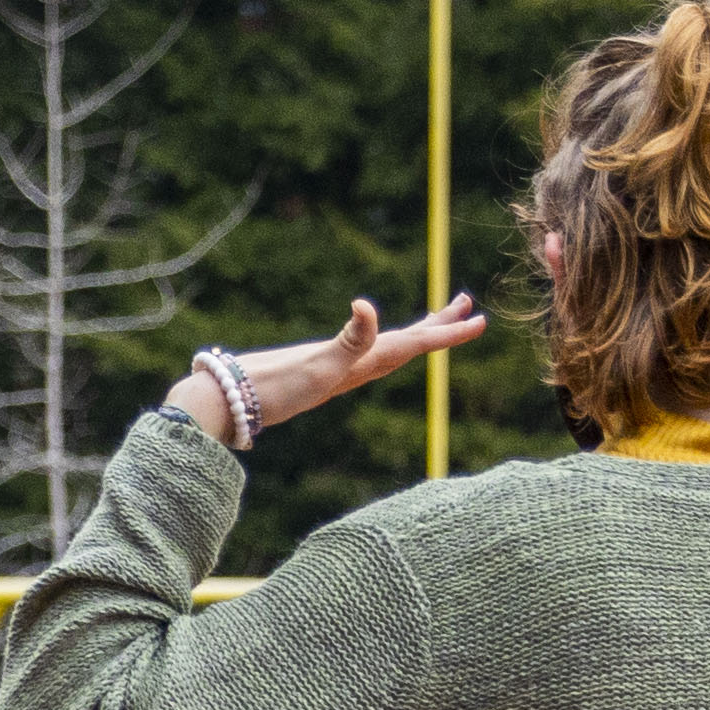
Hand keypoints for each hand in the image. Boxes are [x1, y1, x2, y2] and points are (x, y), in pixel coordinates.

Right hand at [173, 296, 486, 446]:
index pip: (416, 344)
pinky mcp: (319, 368)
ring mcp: (338, 368)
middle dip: (440, 327)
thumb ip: (348, 339)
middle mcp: (355, 367)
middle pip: (409, 345)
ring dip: (415, 333)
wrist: (230, 403)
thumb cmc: (274, 388)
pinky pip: (360, 349)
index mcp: (363, 364)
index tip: (480, 320)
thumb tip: (367, 307)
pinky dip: (375, 337)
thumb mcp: (319, 363)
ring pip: (389, 348)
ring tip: (433, 319)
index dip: (449, 332)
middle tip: (469, 308)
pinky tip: (369, 334)